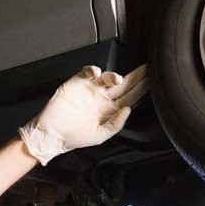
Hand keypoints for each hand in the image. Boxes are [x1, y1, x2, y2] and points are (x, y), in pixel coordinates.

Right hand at [18, 64, 147, 164]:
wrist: (51, 134)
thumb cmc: (74, 137)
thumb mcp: (100, 136)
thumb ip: (116, 124)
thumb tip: (128, 110)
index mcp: (111, 110)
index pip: (131, 97)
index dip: (141, 90)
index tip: (153, 82)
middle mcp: (103, 98)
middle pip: (124, 84)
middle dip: (136, 76)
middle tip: (148, 68)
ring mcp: (91, 89)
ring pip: (107, 77)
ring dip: (114, 76)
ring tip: (118, 79)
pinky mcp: (77, 83)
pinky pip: (87, 72)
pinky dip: (92, 70)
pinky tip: (97, 73)